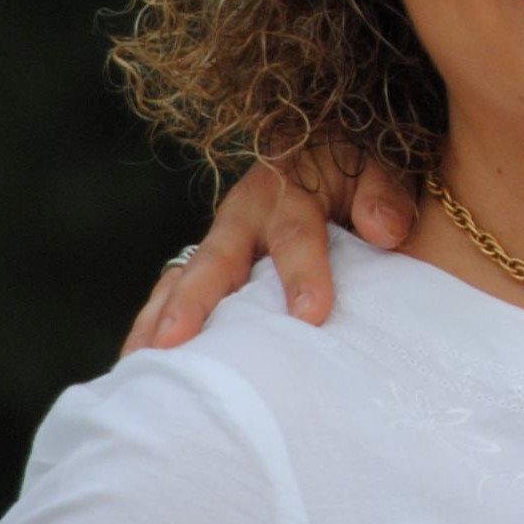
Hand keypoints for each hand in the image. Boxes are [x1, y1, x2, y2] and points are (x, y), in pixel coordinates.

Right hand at [121, 145, 415, 355]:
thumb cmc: (355, 168)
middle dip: (196, 301)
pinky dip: (151, 326)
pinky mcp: (207, 267)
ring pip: (182, 279)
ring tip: (138, 368)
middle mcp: (244, 216)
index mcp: (290, 189)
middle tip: (175, 343)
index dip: (303, 273)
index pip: (298, 235)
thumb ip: (384, 194)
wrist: (327, 152)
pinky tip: (138, 371)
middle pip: (217, 260)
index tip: (312, 315)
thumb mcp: (377, 166)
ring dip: (158, 320)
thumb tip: (386, 229)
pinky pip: (173, 294)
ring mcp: (220, 242)